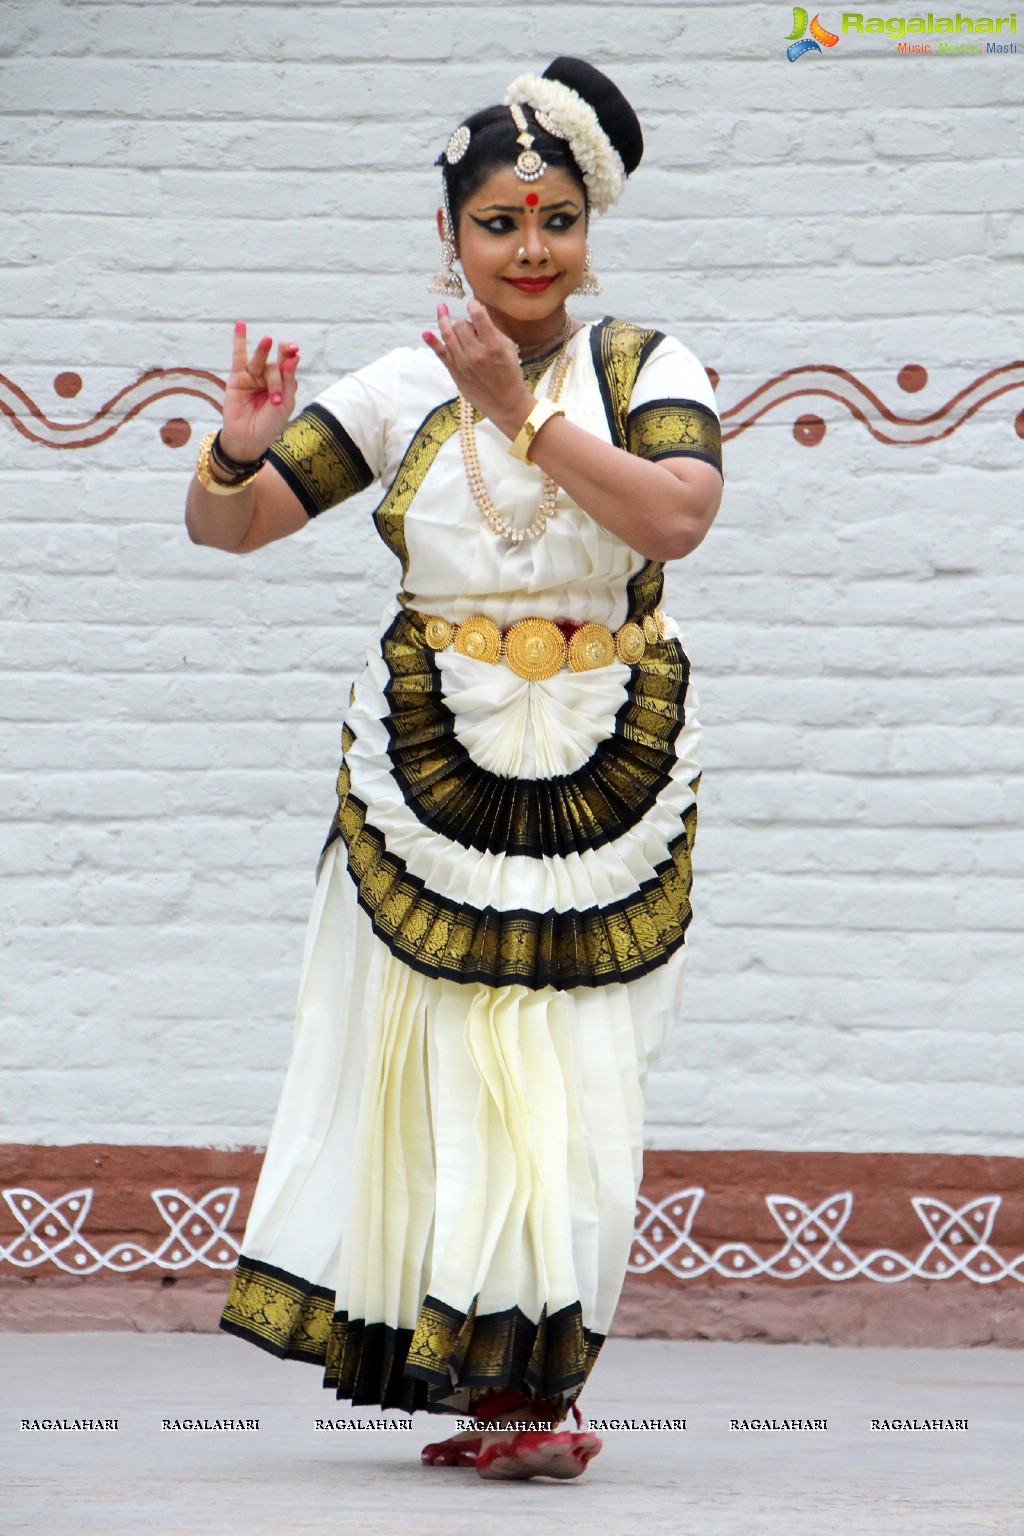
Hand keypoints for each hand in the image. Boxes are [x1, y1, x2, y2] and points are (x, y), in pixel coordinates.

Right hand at [219, 322, 300, 461]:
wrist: (248, 440)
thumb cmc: (269, 425)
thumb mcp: (285, 404)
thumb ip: (288, 381)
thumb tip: (293, 357)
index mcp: (284, 384)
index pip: (288, 365)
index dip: (291, 356)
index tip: (294, 351)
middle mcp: (269, 378)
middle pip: (275, 366)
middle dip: (279, 368)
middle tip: (287, 351)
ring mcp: (253, 376)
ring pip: (260, 362)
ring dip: (263, 352)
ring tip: (267, 341)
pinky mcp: (237, 377)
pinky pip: (238, 356)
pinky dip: (239, 340)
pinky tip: (241, 325)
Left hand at [422, 300, 532, 437]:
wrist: (506, 402)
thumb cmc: (510, 374)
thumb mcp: (509, 348)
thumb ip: (494, 331)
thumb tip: (478, 313)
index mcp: (493, 345)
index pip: (478, 316)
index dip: (473, 306)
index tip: (473, 305)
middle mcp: (476, 353)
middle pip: (461, 325)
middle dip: (464, 322)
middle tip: (471, 329)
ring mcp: (463, 363)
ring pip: (449, 334)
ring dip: (444, 321)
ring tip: (442, 309)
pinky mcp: (455, 372)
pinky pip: (441, 353)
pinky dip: (432, 342)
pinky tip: (425, 333)